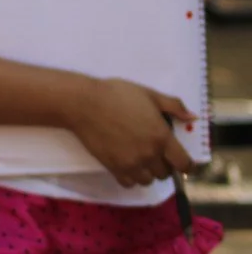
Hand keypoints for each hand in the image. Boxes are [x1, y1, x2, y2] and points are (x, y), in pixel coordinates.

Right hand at [65, 77, 194, 187]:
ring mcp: (132, 163)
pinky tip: (126, 164)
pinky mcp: (114, 167)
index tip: (180, 161)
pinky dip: (130, 177)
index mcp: (162, 137)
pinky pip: (129, 183)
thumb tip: (193, 117)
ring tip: (139, 160)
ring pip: (148, 180)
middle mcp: (150, 154)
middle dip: (163, 165)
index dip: (186, 165)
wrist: (84, 103)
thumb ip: (174, 106)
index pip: (184, 164)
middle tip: (154, 153)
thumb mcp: (148, 94)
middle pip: (166, 174)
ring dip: (147, 172)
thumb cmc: (117, 94)